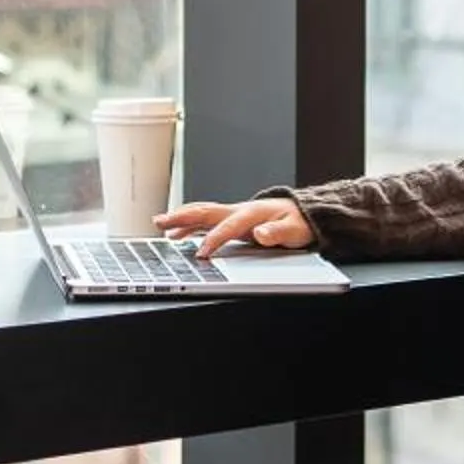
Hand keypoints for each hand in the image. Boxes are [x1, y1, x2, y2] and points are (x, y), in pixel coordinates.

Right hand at [154, 197, 313, 259]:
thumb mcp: (294, 230)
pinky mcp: (231, 220)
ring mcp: (233, 214)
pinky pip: (205, 221)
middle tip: (162, 222)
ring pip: (202, 214)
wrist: (302, 214)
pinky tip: (176, 236)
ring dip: (180, 218)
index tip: (201, 253)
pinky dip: (189, 226)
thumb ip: (277, 232)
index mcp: (252, 213)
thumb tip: (261, 233)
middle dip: (182, 218)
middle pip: (206, 212)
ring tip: (160, 224)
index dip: (214, 239)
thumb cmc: (298, 222)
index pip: (228, 226)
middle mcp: (239, 210)